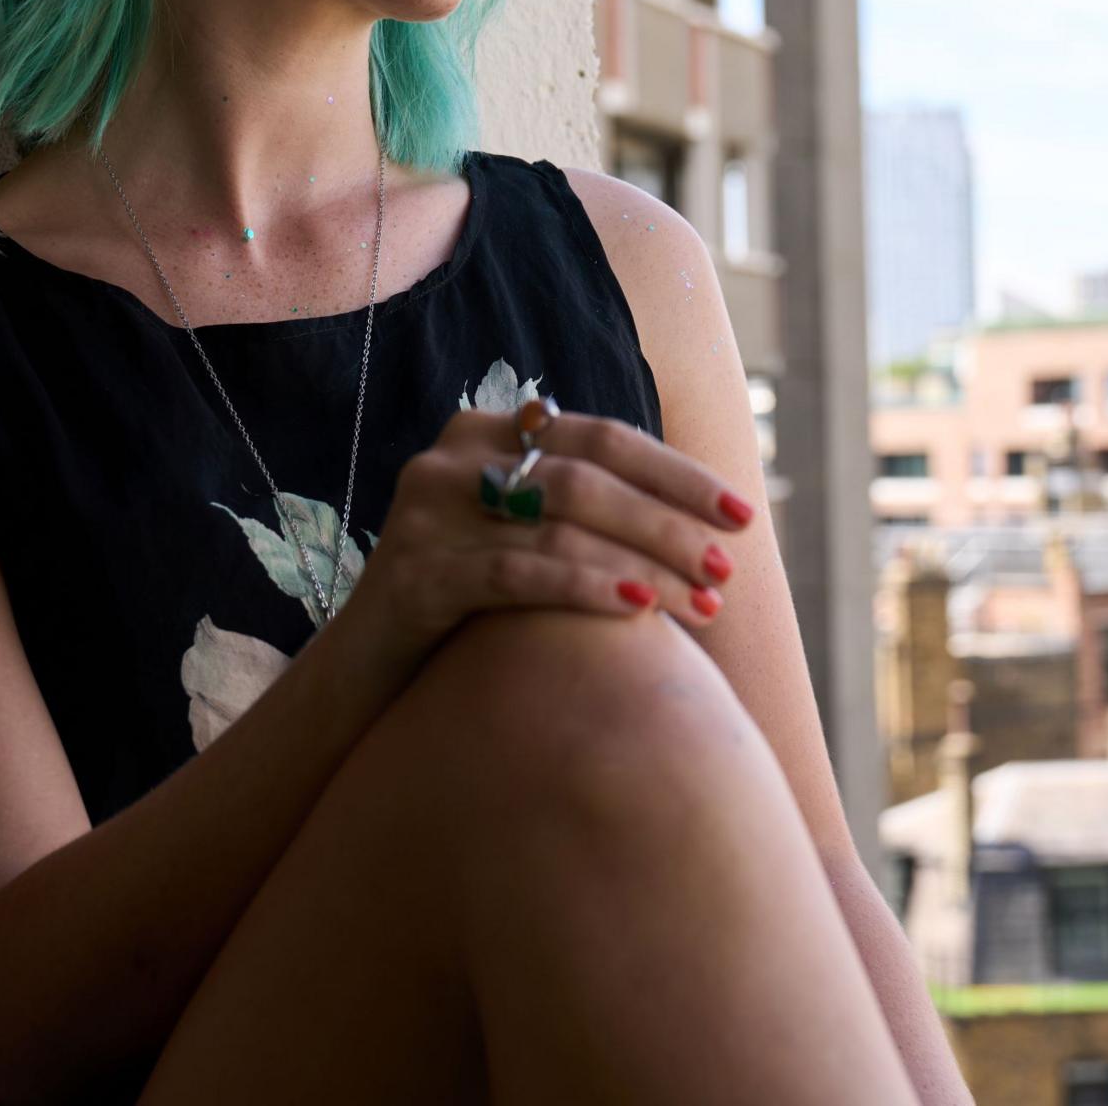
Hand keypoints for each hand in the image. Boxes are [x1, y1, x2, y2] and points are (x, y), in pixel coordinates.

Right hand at [348, 398, 754, 665]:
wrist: (363, 674)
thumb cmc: (466, 607)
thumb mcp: (520, 538)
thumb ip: (580, 508)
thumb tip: (699, 520)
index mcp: (484, 432)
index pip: (603, 437)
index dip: (677, 474)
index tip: (743, 514)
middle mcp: (451, 458)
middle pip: (587, 478)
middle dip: (669, 524)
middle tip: (729, 568)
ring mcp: (425, 513)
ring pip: (561, 523)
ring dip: (645, 563)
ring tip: (704, 602)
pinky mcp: (414, 574)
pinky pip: (519, 573)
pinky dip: (588, 588)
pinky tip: (641, 613)